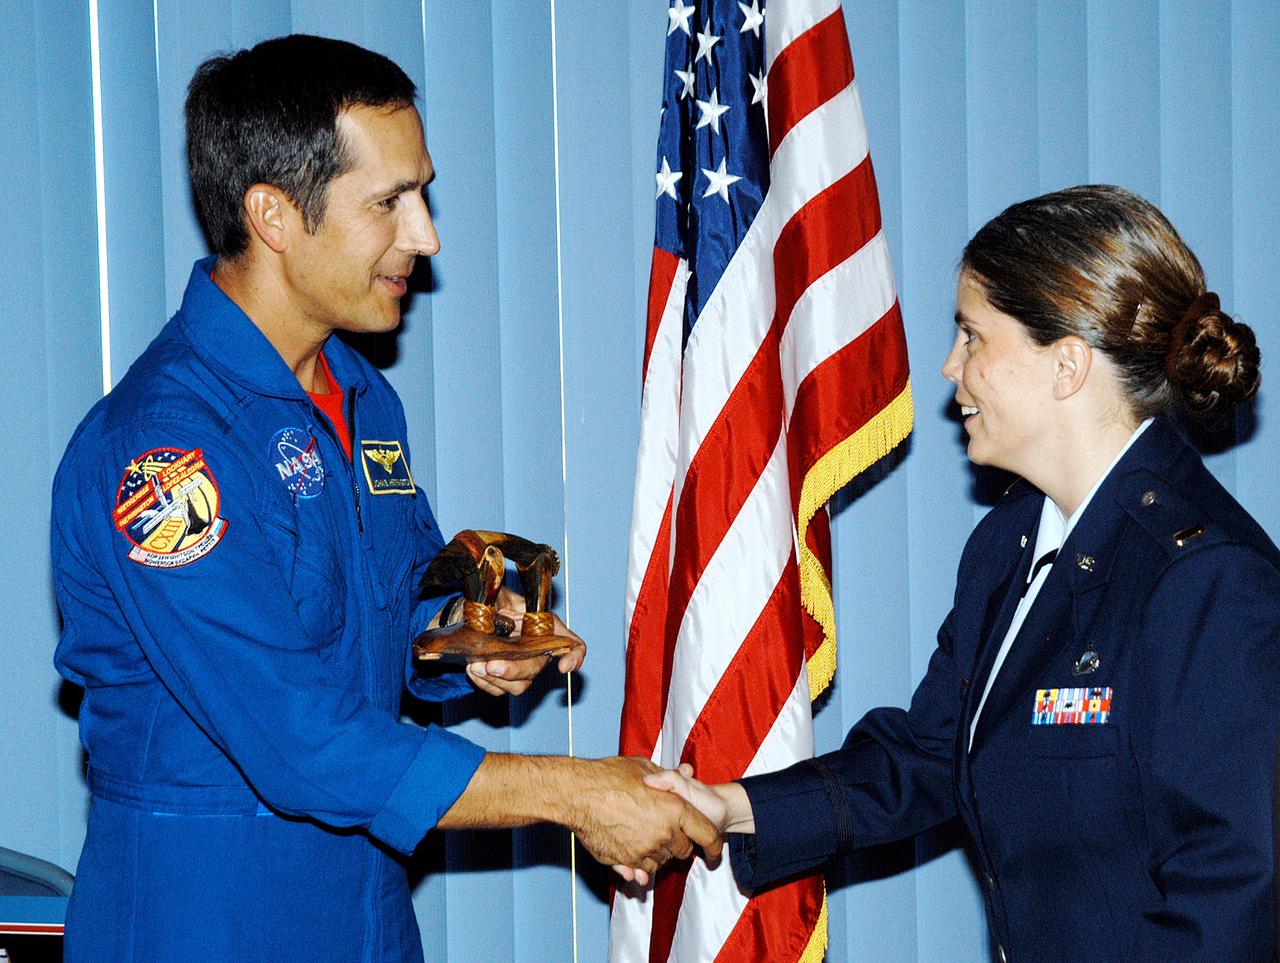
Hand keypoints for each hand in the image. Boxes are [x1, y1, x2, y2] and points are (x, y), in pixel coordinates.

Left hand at [465, 588, 585, 695]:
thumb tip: (498, 613)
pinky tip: (472, 668)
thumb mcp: (498, 593)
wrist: (469, 613)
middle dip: (515, 670)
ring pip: (519, 685)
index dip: (574, 656)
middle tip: (492, 665)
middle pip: (537, 668)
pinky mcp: (501, 678)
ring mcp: (519, 665)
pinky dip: (484, 682)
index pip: (572, 643)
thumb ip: (502, 600)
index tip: (563, 666)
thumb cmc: (489, 601)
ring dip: (496, 679)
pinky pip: (499, 689)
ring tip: (475, 665)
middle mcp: (536, 648)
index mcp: (543, 626)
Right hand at [570, 757, 722, 886]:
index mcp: (675, 808)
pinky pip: (641, 870)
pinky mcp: (625, 861)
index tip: (715, 850)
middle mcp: (664, 833)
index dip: (714, 843)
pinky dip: (642, 864)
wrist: (578, 793)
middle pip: (683, 850)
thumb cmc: (610, 776)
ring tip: (647, 836)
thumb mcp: (644, 767)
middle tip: (670, 832)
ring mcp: (644, 850)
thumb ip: (668, 776)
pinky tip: (634, 851)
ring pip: (662, 862)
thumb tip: (684, 772)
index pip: (706, 834)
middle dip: (681, 844)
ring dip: (660, 853)